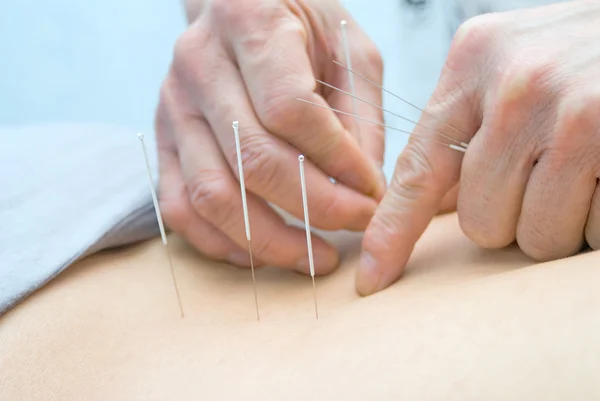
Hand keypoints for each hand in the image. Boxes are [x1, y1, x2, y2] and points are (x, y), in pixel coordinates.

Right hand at [156, 0, 385, 273]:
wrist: (238, 9)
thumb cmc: (301, 27)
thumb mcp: (348, 49)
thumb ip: (361, 116)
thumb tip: (365, 191)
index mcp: (250, 22)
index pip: (291, 110)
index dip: (338, 161)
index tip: (372, 190)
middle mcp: (200, 64)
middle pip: (254, 159)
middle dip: (316, 208)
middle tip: (357, 226)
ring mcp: (173, 107)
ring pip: (214, 195)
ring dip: (271, 240)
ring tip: (316, 256)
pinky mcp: (163, 143)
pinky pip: (181, 208)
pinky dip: (222, 243)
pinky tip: (264, 253)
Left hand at [358, 0, 599, 294]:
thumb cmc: (579, 56)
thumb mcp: (508, 69)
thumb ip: (464, 130)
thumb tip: (425, 209)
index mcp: (473, 62)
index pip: (417, 169)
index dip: (392, 232)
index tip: (372, 277)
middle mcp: (515, 84)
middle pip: (481, 221)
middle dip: (513, 216)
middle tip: (544, 174)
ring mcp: (571, 110)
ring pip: (536, 237)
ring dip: (559, 221)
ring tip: (583, 170)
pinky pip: (589, 231)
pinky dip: (596, 219)